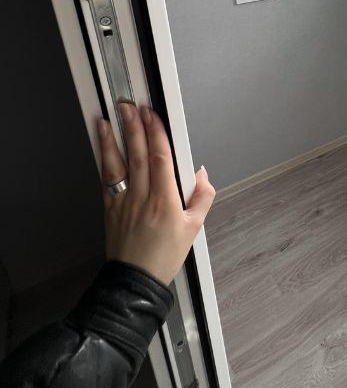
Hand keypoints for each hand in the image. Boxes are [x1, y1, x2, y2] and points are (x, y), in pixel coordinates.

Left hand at [97, 102, 214, 285]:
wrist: (135, 281)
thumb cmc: (165, 256)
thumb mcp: (195, 228)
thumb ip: (202, 197)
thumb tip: (200, 173)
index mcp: (165, 201)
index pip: (161, 158)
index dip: (157, 133)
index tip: (153, 115)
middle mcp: (142, 197)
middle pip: (139, 154)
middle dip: (134, 127)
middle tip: (130, 105)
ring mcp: (123, 201)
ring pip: (119, 163)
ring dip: (114, 138)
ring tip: (110, 117)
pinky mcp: (110, 208)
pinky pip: (107, 178)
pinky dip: (105, 158)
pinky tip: (103, 144)